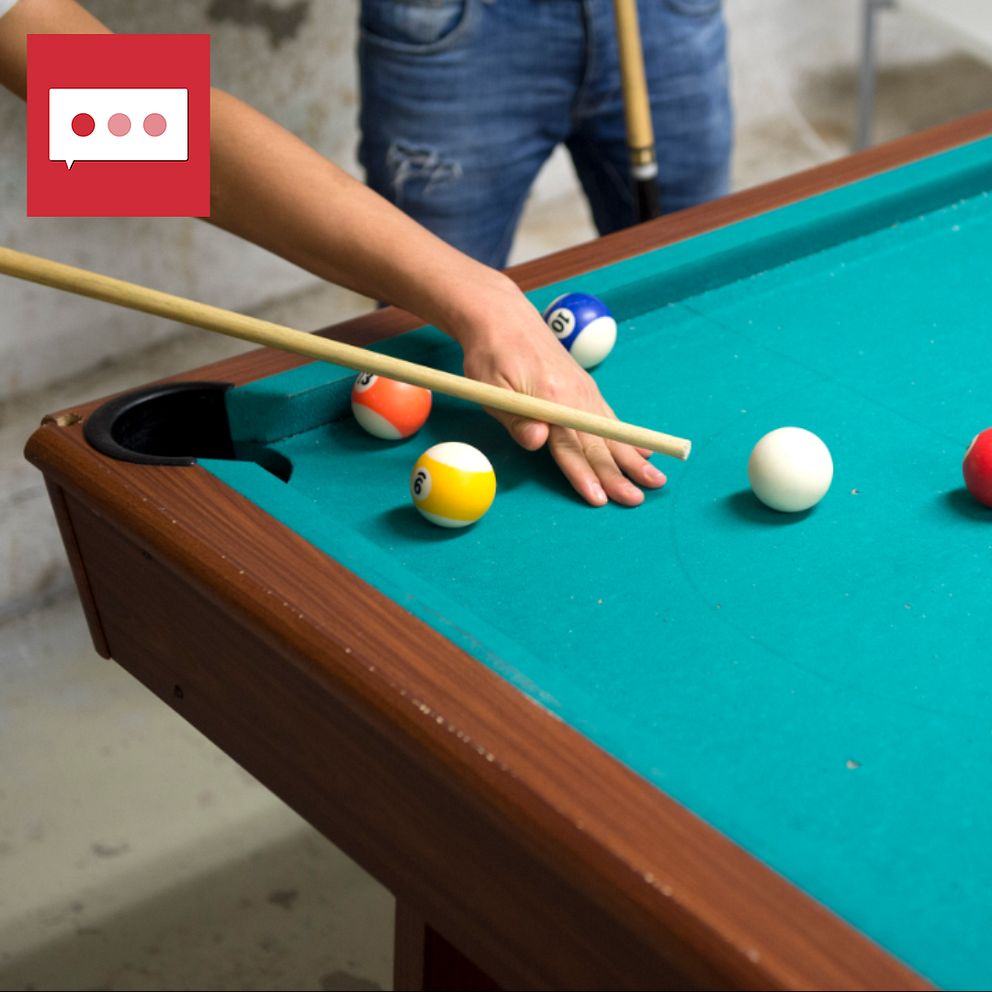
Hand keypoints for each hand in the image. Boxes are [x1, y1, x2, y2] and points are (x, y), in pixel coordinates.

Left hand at [447, 271, 666, 506]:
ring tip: (654, 480)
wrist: (503, 317)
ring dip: (632, 459)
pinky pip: (610, 417)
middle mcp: (574, 394)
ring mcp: (583, 390)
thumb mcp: (489, 388)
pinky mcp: (584, 388)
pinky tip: (644, 450)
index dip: (584, 474)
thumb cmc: (490, 355)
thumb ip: (515, 418)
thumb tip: (538, 443)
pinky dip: (628, 436)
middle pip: (597, 443)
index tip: (600, 499)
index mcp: (550, 397)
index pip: (569, 445)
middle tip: (637, 500)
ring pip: (610, 433)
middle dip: (619, 475)